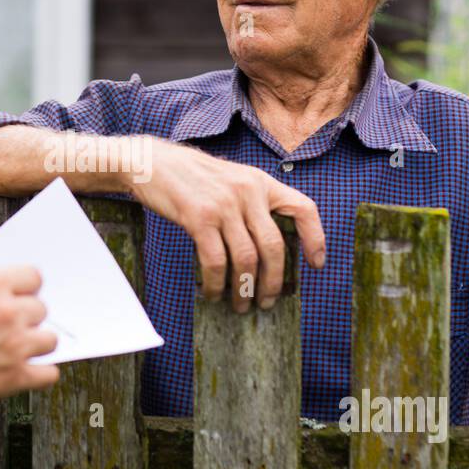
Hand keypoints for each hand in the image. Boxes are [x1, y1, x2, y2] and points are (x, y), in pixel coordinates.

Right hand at [0, 266, 59, 418]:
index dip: (26, 289)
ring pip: (49, 339)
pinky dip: (41, 374)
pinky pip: (48, 373)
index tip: (22, 298)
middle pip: (41, 308)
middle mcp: (5, 311)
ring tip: (21, 350)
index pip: (32, 276)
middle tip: (13, 328)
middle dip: (28, 318)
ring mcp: (13, 345)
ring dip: (36, 344)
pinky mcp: (13, 377)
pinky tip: (30, 373)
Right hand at [125, 137, 325, 311]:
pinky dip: (216, 284)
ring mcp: (224, 205)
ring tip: (240, 304)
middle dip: (273, 281)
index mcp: (261, 182)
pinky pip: (216, 261)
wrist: (152, 163)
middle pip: (274, 246)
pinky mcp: (199, 218)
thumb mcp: (232, 180)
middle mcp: (248, 191)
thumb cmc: (191, 177)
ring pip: (247, 258)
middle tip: (267, 301)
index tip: (316, 264)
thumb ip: (251, 204)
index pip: (304, 208)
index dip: (316, 238)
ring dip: (245, 289)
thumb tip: (266, 249)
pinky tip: (213, 293)